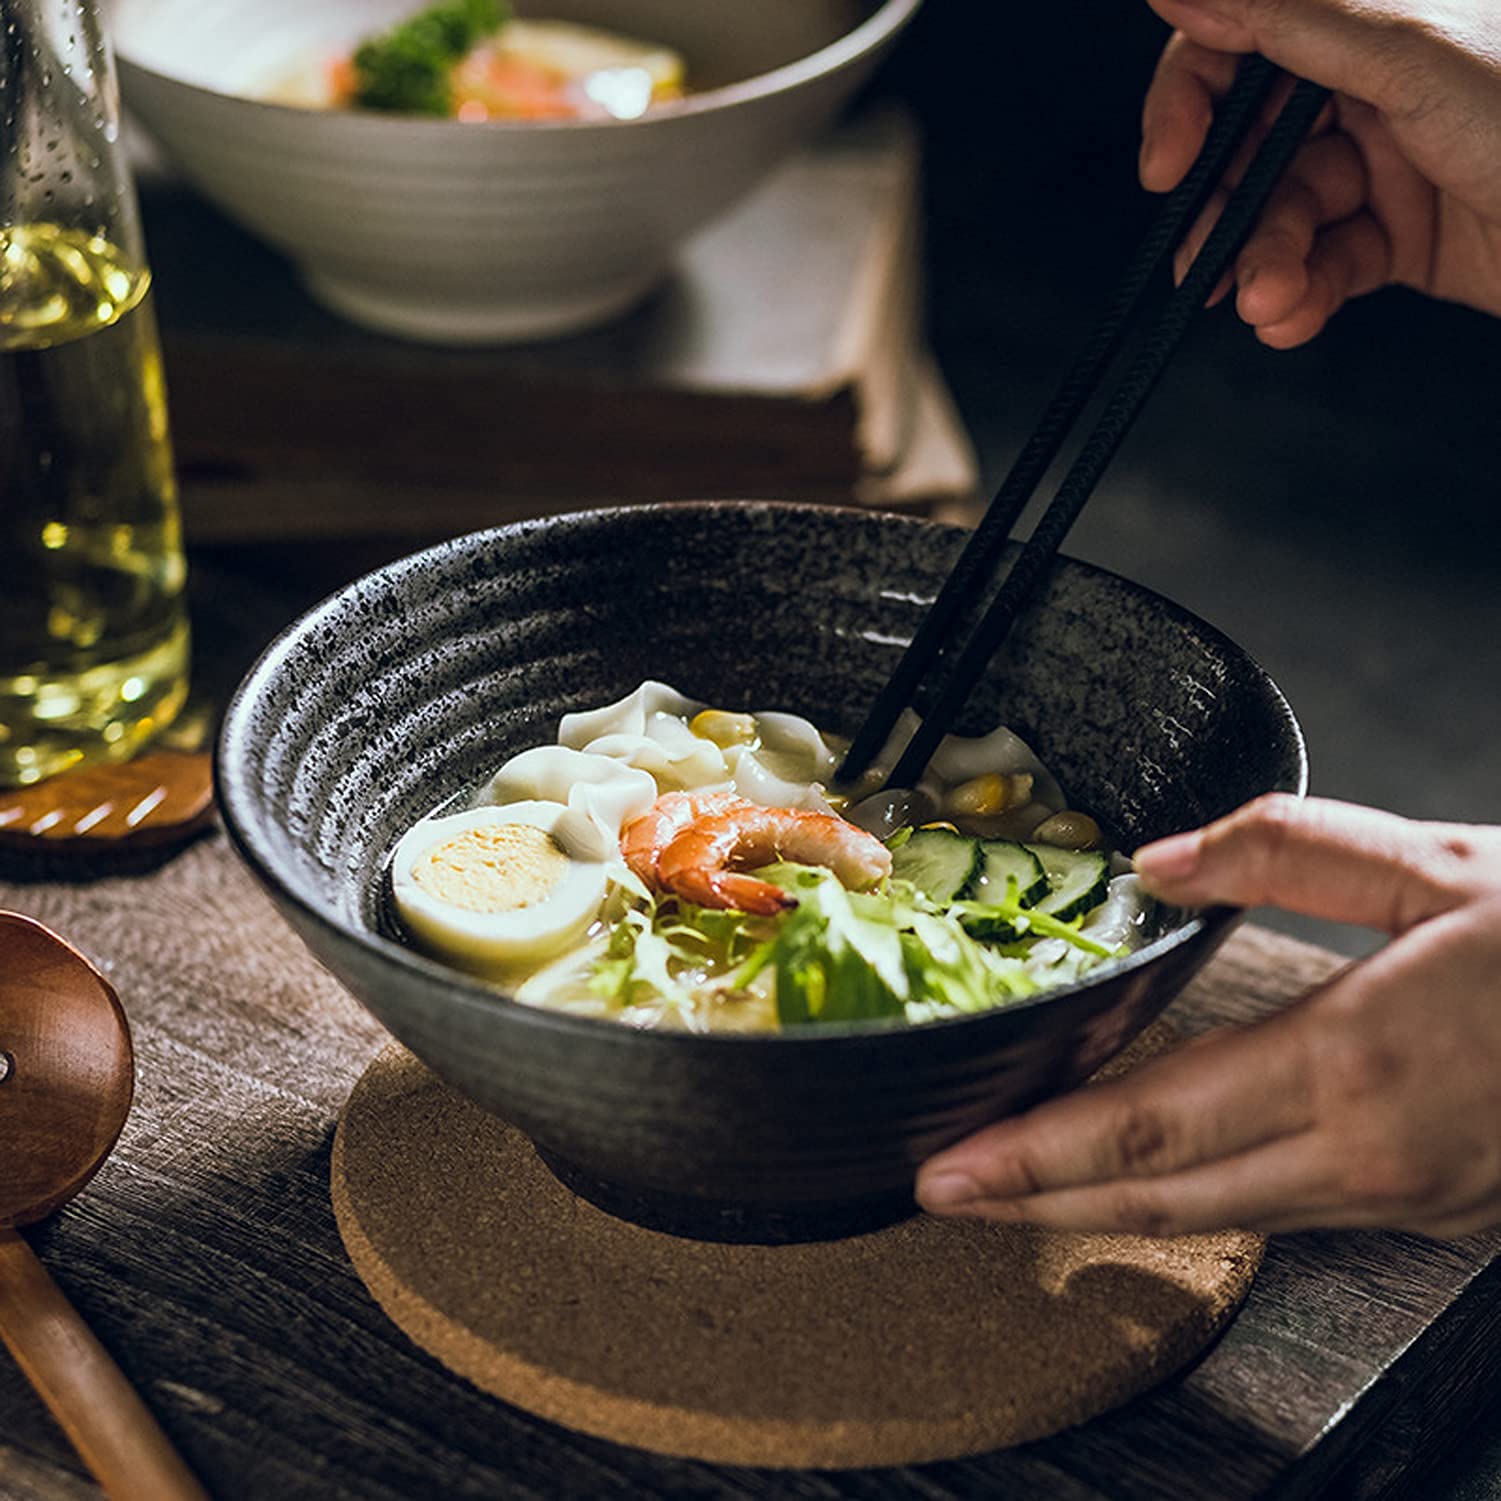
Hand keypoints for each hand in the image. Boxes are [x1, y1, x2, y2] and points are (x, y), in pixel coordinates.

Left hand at [916, 795, 1500, 1237]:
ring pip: (1224, 1219)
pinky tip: (1165, 1179)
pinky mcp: (1444, 1210)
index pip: (1149, 1126)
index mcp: (1359, 1064)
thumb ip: (1292, 851)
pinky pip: (1293, 1212)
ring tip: (1026, 1190)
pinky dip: (1203, 1200)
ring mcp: (1412, 1199)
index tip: (950, 1166)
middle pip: (1164, 1198)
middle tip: (943, 1197)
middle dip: (1039, 1203)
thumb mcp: (1446, 865)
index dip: (1035, 1154)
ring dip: (1111, 1207)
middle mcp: (1375, 1158)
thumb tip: (1163, 860)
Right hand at [1141, 0, 1500, 344]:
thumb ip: (1295, 23)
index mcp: (1382, 22)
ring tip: (1270, 303)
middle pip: (1253, 144)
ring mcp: (1388, 166)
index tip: (1169, 162)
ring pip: (1283, 216)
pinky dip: (1299, 296)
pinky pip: (1323, 265)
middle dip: (1229, 211)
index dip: (1194, 99)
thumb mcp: (1413, 62)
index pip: (1249, 43)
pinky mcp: (1400, 239)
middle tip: (1210, 264)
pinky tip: (1292, 317)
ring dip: (1264, 266)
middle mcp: (1379, 88)